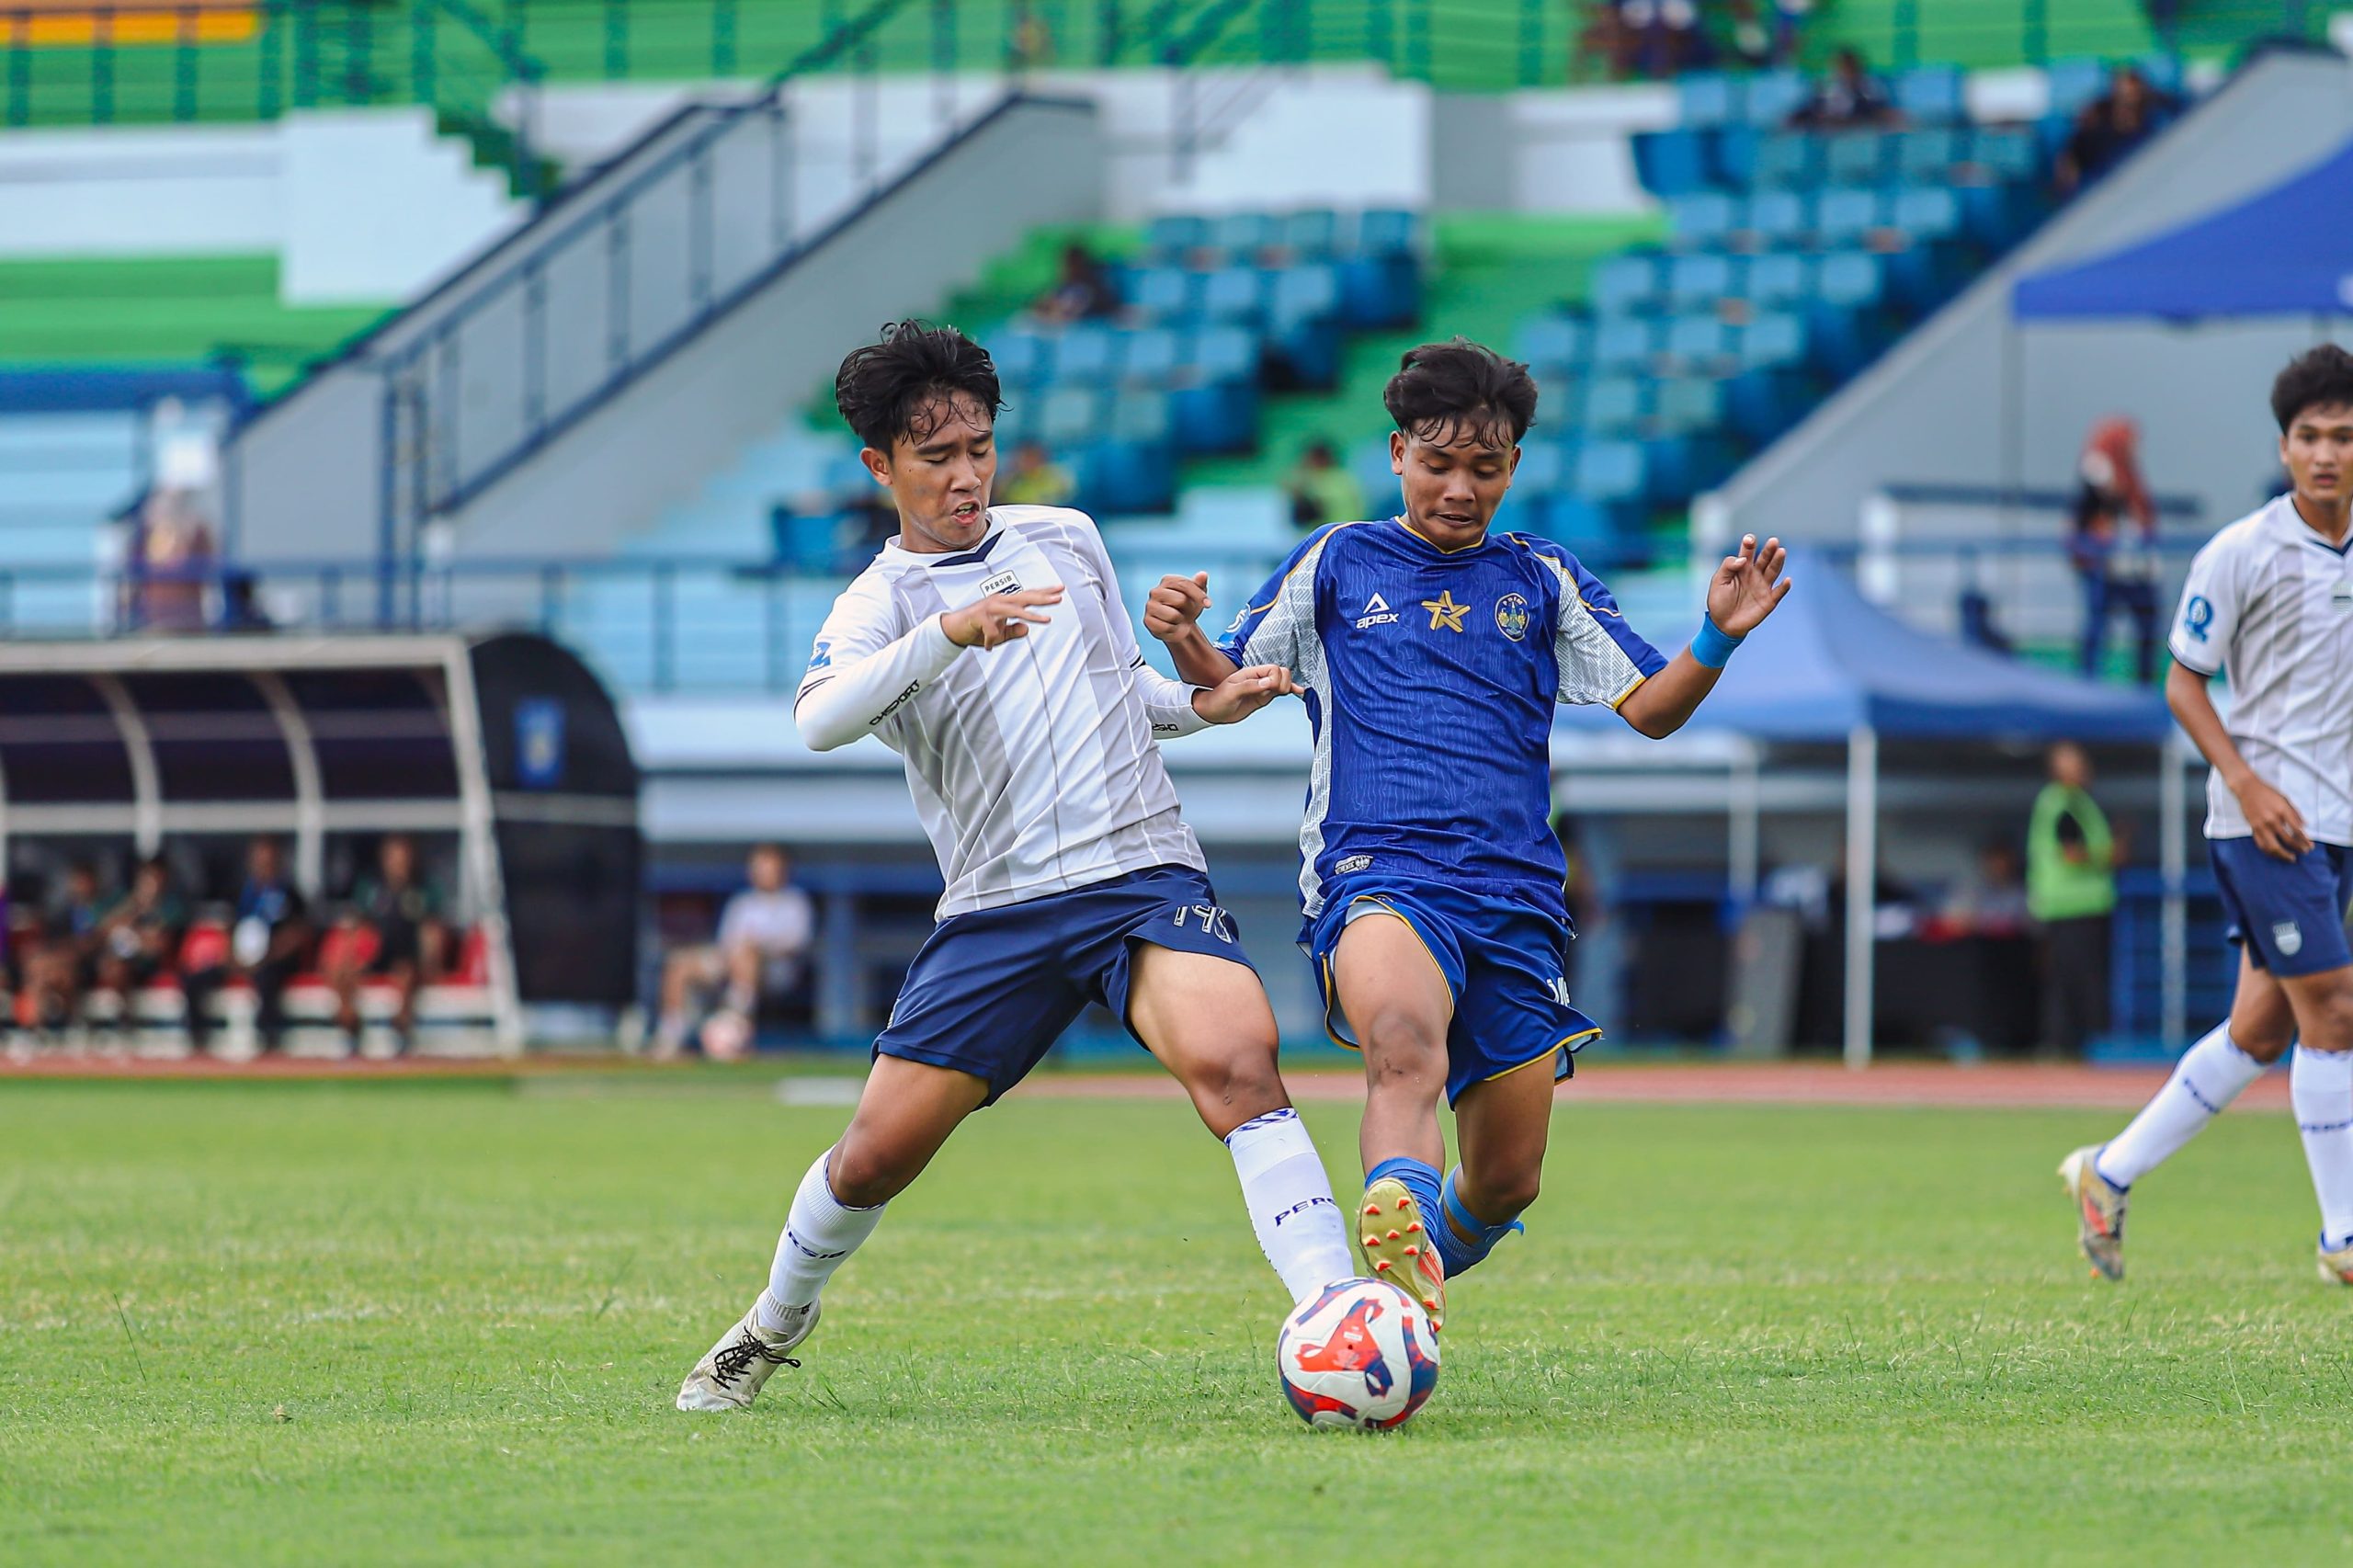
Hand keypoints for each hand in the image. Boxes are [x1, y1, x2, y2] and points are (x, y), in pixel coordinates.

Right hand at [943, 586, 1061, 648]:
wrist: (953, 630)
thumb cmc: (977, 630)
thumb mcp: (999, 634)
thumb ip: (1013, 632)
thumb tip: (1026, 629)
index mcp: (1005, 602)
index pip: (1028, 596)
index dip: (1043, 593)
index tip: (1060, 590)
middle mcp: (999, 601)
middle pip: (1025, 597)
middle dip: (1043, 597)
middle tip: (1059, 597)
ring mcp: (989, 607)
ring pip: (1014, 610)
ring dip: (1031, 615)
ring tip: (1047, 620)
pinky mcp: (979, 616)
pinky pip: (993, 631)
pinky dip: (992, 640)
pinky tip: (988, 646)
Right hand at [1143, 572, 1210, 643]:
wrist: (1180, 626)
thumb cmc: (1188, 608)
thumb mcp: (1197, 595)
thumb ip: (1200, 584)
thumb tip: (1203, 575)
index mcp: (1167, 581)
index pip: (1184, 584)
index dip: (1198, 594)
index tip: (1208, 604)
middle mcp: (1156, 591)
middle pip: (1180, 599)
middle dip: (1188, 608)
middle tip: (1186, 611)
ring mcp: (1150, 606)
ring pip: (1173, 615)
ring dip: (1180, 620)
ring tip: (1178, 619)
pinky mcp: (1148, 620)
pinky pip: (1167, 627)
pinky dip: (1173, 630)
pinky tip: (1171, 626)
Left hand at [1190, 663, 1293, 724]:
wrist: (1212, 711)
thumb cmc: (1218, 700)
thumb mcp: (1232, 692)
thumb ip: (1251, 686)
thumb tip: (1269, 682)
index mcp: (1251, 673)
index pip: (1273, 669)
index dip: (1276, 679)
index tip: (1268, 689)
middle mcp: (1259, 678)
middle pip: (1281, 672)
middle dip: (1284, 682)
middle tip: (1276, 693)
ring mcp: (1262, 687)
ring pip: (1283, 681)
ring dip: (1288, 686)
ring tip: (1284, 693)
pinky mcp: (1263, 696)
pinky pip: (1279, 691)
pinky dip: (1289, 690)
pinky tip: (1298, 691)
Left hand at [1706, 534, 1790, 637]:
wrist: (1722, 624)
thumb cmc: (1719, 601)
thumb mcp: (1718, 581)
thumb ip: (1728, 566)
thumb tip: (1743, 560)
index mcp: (1742, 568)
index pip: (1748, 552)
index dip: (1749, 544)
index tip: (1749, 540)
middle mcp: (1755, 574)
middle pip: (1764, 559)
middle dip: (1769, 550)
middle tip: (1773, 541)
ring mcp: (1763, 586)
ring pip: (1773, 571)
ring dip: (1778, 562)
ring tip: (1781, 551)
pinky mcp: (1769, 601)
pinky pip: (1779, 592)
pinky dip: (1784, 587)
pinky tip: (1787, 580)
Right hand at [2232, 773, 2311, 861]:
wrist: (2247, 789)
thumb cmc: (2268, 792)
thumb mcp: (2285, 799)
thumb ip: (2295, 813)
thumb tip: (2305, 826)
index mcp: (2282, 811)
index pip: (2297, 830)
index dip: (2305, 840)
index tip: (2310, 846)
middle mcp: (2272, 820)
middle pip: (2287, 839)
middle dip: (2298, 848)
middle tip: (2304, 852)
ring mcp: (2261, 825)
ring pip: (2273, 846)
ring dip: (2283, 854)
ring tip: (2291, 858)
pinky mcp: (2253, 828)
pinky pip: (2261, 844)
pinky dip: (2269, 852)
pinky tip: (2275, 854)